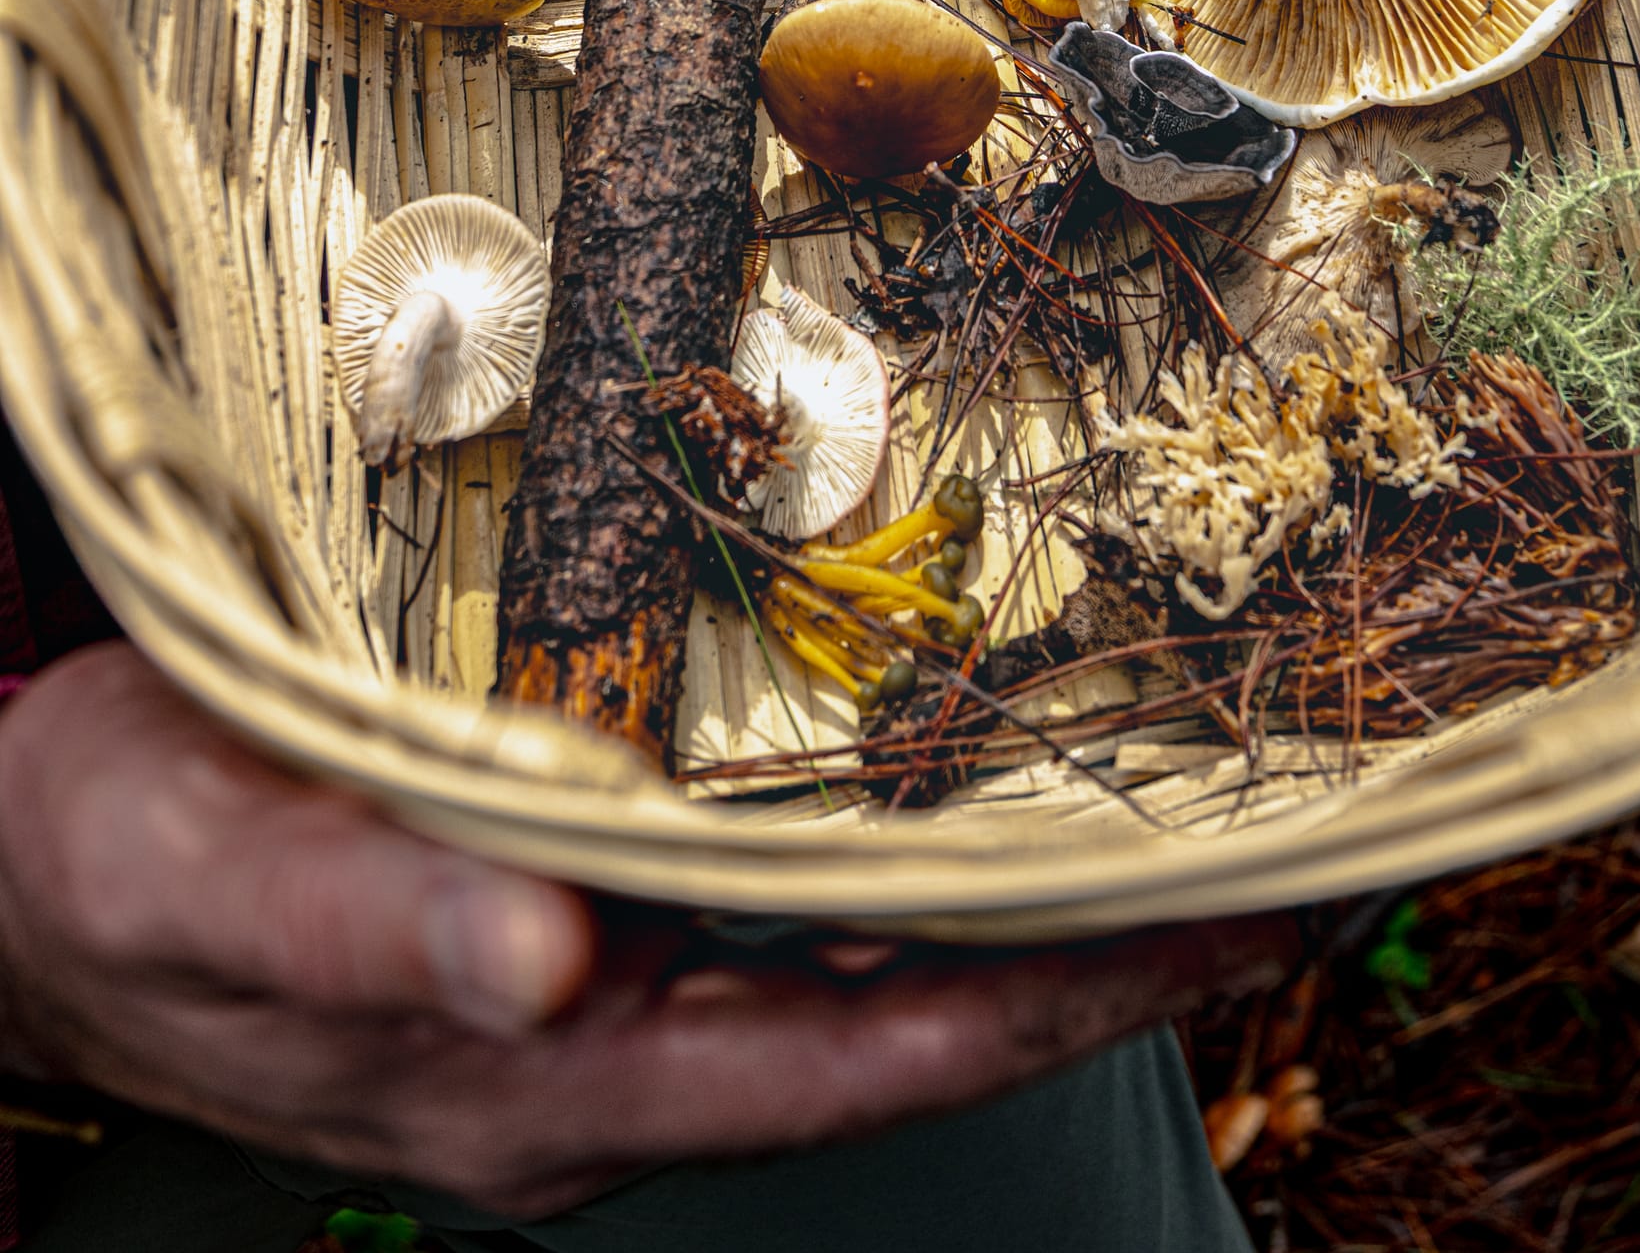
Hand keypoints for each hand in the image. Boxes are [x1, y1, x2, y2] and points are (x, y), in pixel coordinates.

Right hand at [0, 643, 1298, 1218]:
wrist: (30, 870)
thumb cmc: (106, 870)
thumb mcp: (206, 873)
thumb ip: (371, 910)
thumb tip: (546, 955)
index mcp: (553, 1078)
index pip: (865, 1052)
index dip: (1054, 990)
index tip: (1232, 922)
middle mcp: (613, 1055)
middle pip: (908, 1016)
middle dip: (1104, 946)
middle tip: (1293, 847)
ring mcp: (604, 1000)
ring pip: (866, 962)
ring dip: (1026, 896)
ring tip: (1193, 812)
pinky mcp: (577, 924)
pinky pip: (788, 906)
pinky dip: (905, 852)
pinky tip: (968, 781)